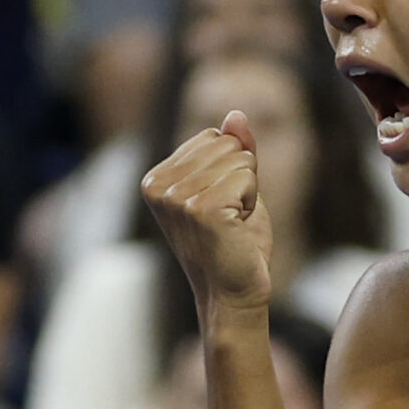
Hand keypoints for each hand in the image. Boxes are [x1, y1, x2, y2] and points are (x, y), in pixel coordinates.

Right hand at [140, 111, 271, 322]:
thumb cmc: (235, 245)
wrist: (234, 294)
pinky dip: (253, 203)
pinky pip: (247, 177)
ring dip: (247, 192)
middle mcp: (158, 185)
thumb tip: (235, 113)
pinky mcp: (201, 208)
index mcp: (155, 178)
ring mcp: (176, 197)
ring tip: (232, 225)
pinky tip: (237, 230)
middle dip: (240, 177)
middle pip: (225, 143)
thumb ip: (233, 149)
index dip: (230, 169)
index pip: (212, 136)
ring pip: (239, 159)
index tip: (219, 206)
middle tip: (229, 218)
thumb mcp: (234, 187)